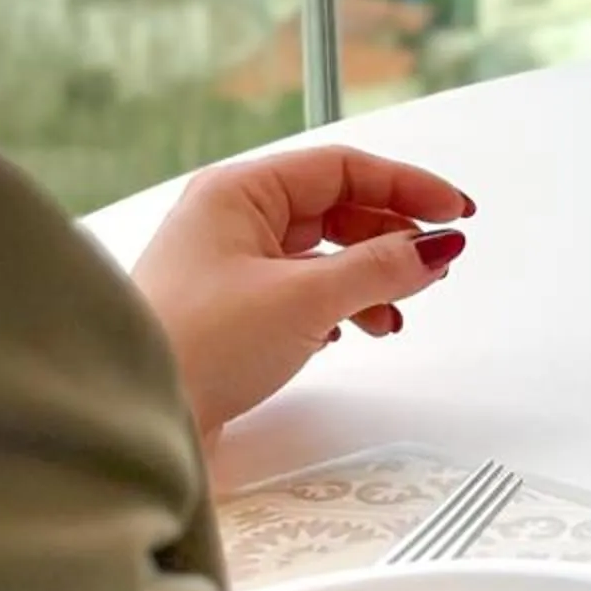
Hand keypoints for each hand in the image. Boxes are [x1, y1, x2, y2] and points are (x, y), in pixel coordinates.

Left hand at [132, 146, 475, 441]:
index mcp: (238, 192)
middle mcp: (231, 220)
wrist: (135, 422)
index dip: (407, 187)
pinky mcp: (232, 313)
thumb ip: (379, 268)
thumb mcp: (304, 299)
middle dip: (392, 235)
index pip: (343, 168)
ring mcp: (229, 267)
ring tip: (402, 303)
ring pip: (323, 253)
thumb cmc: (193, 347)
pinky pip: (305, 290)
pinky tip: (360, 327)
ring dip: (371, 275)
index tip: (455, 210)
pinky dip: (343, 304)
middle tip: (437, 258)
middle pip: (336, 208)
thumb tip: (434, 247)